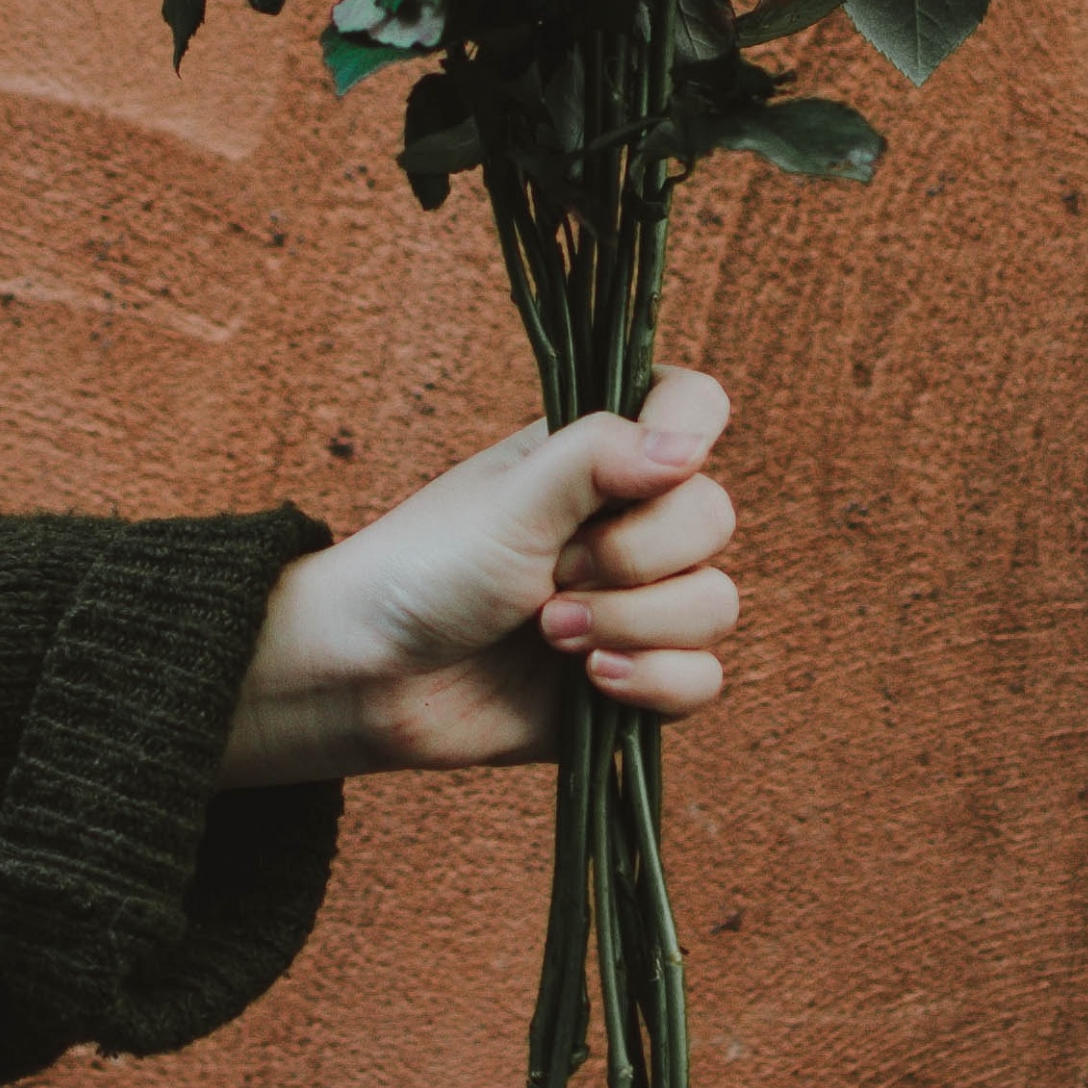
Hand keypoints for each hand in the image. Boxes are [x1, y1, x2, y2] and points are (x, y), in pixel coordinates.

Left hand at [218, 367, 735, 785]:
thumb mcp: (507, 503)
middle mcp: (629, 522)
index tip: (652, 471)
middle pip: (714, 518)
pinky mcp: (638, 678)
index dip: (692, 430)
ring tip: (550, 633)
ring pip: (715, 606)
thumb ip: (595, 459)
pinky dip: (653, 682)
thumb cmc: (423, 570)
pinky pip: (702, 680)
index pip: (695, 405)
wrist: (371, 679)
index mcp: (600, 457)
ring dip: (634, 624)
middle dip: (637, 558)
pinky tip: (590, 680)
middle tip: (555, 572)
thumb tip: (688, 447)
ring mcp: (638, 602)